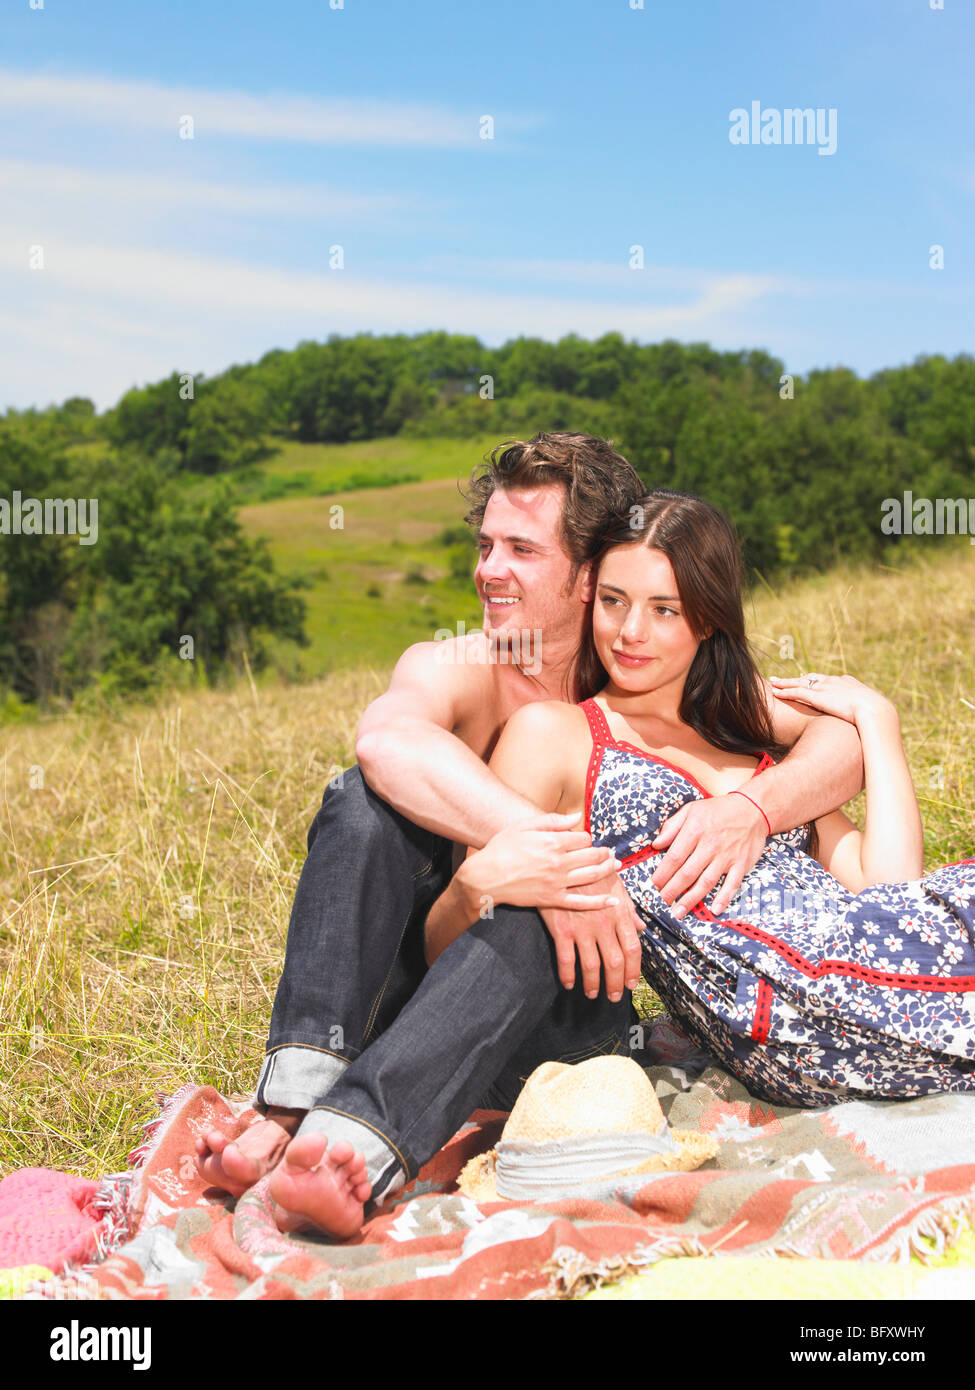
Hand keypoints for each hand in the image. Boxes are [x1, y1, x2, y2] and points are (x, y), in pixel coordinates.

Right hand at [463, 812, 621, 912]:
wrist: (484, 878)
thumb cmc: (501, 848)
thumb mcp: (524, 826)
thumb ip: (552, 821)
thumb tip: (577, 817)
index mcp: (552, 841)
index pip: (583, 838)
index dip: (587, 838)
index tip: (585, 840)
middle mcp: (558, 861)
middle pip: (593, 855)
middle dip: (604, 852)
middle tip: (610, 851)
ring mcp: (557, 882)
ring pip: (592, 875)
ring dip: (608, 870)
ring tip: (615, 865)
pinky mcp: (552, 899)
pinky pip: (581, 902)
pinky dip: (599, 902)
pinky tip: (613, 901)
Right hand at [540, 869, 642, 1000]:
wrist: (562, 861)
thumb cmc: (590, 872)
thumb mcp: (614, 884)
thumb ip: (628, 908)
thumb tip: (641, 927)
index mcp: (619, 912)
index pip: (633, 948)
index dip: (634, 970)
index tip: (632, 983)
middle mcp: (604, 923)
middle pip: (615, 962)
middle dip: (615, 984)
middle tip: (614, 996)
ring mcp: (582, 927)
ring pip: (592, 966)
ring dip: (593, 984)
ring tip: (593, 994)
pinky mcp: (561, 928)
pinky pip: (566, 959)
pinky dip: (568, 975)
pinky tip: (569, 983)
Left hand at [651, 795, 767, 918]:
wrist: (753, 808)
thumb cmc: (718, 810)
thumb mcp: (691, 809)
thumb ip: (672, 826)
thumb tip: (656, 844)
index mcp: (695, 830)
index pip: (674, 857)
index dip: (662, 874)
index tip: (651, 886)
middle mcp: (710, 845)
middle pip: (687, 873)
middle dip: (671, 891)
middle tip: (659, 904)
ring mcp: (727, 856)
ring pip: (706, 882)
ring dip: (690, 899)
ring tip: (677, 913)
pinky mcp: (741, 864)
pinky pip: (732, 884)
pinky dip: (724, 898)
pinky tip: (714, 910)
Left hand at [769, 673, 894, 726]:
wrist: (876, 712)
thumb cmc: (877, 716)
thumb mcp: (870, 713)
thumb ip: (864, 716)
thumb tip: (869, 728)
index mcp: (847, 683)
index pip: (828, 680)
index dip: (817, 681)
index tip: (809, 681)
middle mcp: (834, 681)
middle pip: (811, 678)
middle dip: (798, 679)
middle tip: (786, 679)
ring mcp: (825, 687)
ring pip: (799, 682)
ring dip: (785, 683)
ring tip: (774, 683)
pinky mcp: (817, 696)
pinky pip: (796, 692)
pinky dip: (785, 691)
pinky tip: (775, 692)